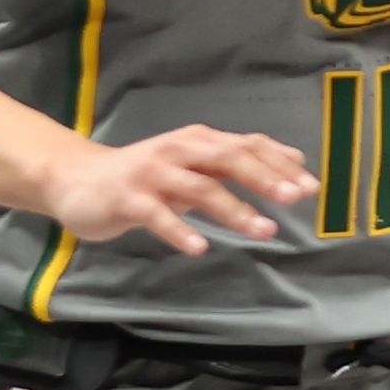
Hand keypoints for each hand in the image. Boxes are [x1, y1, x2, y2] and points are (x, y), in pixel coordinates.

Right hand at [44, 124, 313, 256]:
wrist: (78, 179)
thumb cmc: (146, 175)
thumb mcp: (194, 163)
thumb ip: (237, 162)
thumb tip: (292, 162)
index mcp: (199, 141)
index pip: (247, 145)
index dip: (280, 164)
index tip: (311, 186)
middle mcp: (179, 150)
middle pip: (228, 159)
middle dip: (264, 177)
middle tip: (295, 198)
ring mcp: (152, 173)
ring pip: (199, 188)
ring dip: (234, 209)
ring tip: (264, 231)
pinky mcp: (128, 198)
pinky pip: (157, 215)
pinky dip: (179, 231)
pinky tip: (199, 248)